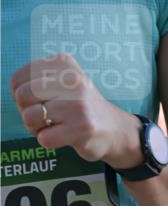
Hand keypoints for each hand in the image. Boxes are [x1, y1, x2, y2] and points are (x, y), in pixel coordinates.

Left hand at [11, 52, 141, 168]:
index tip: (38, 102)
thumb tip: (15, 92)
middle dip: (26, 111)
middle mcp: (72, 80)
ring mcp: (78, 105)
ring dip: (36, 128)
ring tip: (54, 126)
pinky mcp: (81, 128)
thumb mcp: (61, 82)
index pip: (18, 79)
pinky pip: (44, 138)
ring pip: (30, 117)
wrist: (115, 129)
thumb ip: (36, 80)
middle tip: (43, 117)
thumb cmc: (79, 106)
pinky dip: (49, 141)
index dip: (21, 95)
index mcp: (63, 63)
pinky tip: (64, 136)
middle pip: (22, 96)